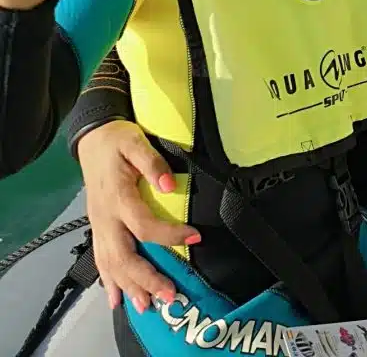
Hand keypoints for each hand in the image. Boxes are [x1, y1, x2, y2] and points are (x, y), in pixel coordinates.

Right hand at [77, 120, 199, 312]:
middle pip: (124, 256)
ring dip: (129, 286)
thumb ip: (152, 163)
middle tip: (169, 295)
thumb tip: (170, 185)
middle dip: (146, 279)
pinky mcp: (98, 227)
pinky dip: (109, 281)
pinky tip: (117, 298)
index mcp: (118, 197)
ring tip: (147, 306)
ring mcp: (100, 225)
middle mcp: (106, 217)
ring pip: (111, 264)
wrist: (92, 137)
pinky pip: (100, 260)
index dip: (170, 235)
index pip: (144, 225)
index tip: (196, 237)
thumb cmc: (118, 140)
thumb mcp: (136, 142)